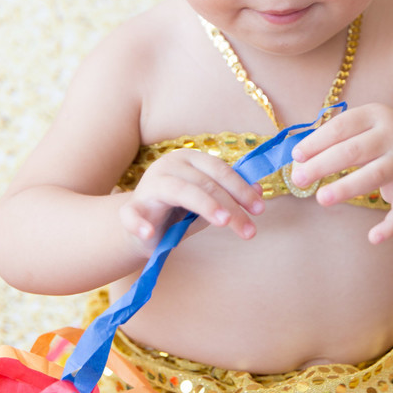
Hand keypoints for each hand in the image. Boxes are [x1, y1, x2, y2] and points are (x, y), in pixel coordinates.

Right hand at [118, 149, 264, 254]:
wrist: (141, 229)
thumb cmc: (178, 213)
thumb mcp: (208, 203)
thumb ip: (228, 196)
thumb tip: (259, 190)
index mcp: (189, 159)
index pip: (220, 170)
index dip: (241, 188)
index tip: (260, 209)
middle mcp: (169, 165)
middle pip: (205, 183)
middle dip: (231, 206)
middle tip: (249, 230)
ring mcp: (149, 185)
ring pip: (181, 190)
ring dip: (205, 206)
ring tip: (223, 222)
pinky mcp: (132, 209)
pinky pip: (133, 215)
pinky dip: (140, 223)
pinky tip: (149, 233)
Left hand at [288, 104, 392, 244]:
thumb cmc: (375, 141)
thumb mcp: (359, 130)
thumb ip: (331, 141)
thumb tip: (297, 161)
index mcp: (375, 115)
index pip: (342, 126)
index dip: (316, 141)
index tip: (296, 156)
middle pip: (354, 150)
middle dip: (322, 165)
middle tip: (298, 179)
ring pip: (375, 175)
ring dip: (346, 188)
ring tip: (321, 199)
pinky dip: (391, 225)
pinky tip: (373, 238)